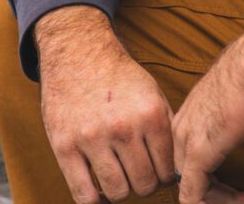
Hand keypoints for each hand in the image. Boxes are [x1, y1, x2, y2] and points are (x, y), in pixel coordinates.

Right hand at [36, 5, 175, 202]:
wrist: (80, 53)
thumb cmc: (119, 77)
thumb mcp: (152, 92)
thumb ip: (166, 125)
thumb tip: (179, 162)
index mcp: (151, 113)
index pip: (167, 168)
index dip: (165, 176)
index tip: (159, 173)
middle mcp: (124, 127)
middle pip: (144, 184)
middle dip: (145, 184)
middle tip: (140, 176)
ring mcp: (93, 139)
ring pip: (117, 192)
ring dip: (122, 191)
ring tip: (121, 178)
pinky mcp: (65, 148)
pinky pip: (83, 195)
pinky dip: (95, 201)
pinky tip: (100, 191)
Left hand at [172, 29, 243, 203]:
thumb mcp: (234, 99)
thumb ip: (227, 115)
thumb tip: (242, 119)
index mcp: (187, 116)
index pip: (189, 161)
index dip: (214, 179)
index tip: (239, 185)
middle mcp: (181, 129)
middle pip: (189, 177)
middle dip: (219, 194)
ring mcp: (187, 142)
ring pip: (191, 191)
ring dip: (223, 201)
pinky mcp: (199, 153)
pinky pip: (194, 196)